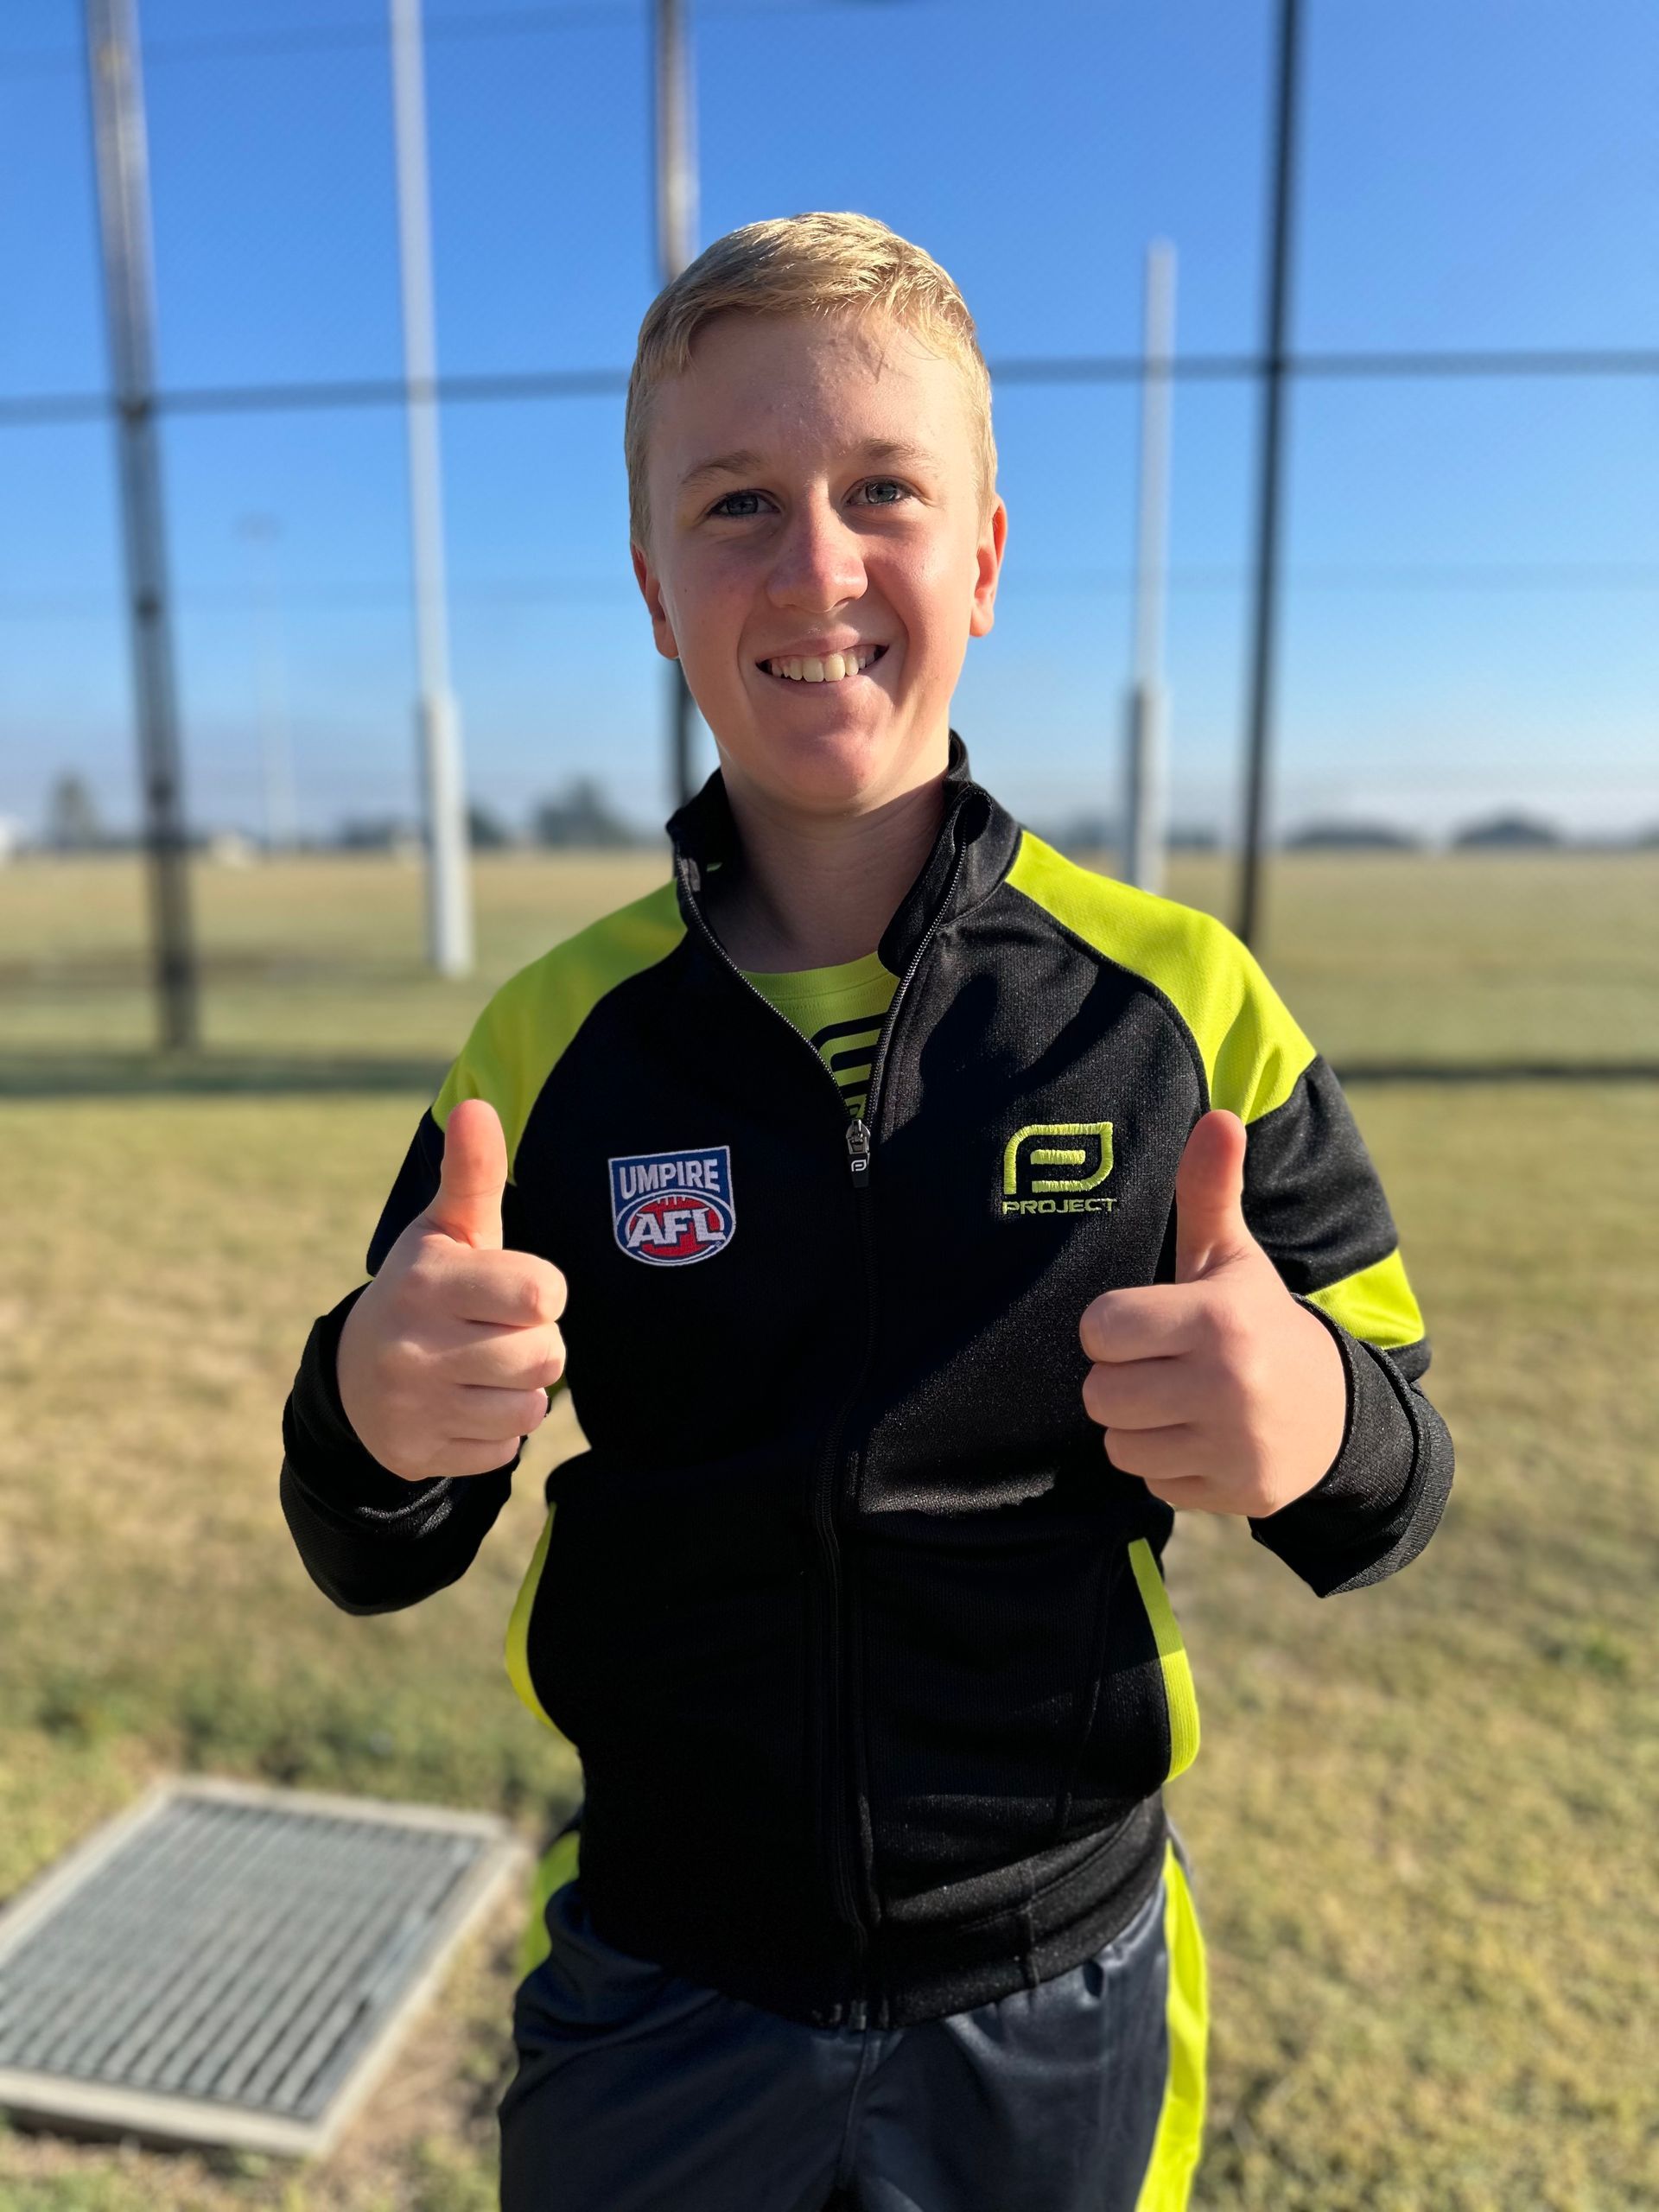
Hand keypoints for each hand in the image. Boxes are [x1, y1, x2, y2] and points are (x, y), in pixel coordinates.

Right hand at [337, 1099, 566, 1481]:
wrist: (354, 1374)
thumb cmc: (425, 1288)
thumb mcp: (445, 1230)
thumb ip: (471, 1174)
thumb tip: (476, 1105)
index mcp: (428, 1283)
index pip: (542, 1294)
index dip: (543, 1292)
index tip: (514, 1289)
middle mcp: (415, 1347)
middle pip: (547, 1355)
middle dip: (537, 1343)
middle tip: (498, 1331)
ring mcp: (415, 1407)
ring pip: (532, 1408)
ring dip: (521, 1388)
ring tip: (482, 1366)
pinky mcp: (419, 1454)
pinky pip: (506, 1448)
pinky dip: (497, 1430)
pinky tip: (464, 1405)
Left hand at [1078, 1111, 1345, 1516]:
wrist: (1337, 1410)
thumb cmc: (1258, 1320)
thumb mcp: (1232, 1258)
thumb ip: (1209, 1190)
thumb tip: (1217, 1114)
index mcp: (1218, 1319)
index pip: (1099, 1330)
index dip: (1113, 1327)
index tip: (1146, 1323)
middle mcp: (1229, 1384)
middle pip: (1099, 1394)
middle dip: (1121, 1380)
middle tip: (1161, 1366)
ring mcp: (1235, 1444)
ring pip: (1118, 1445)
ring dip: (1138, 1427)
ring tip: (1180, 1402)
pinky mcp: (1237, 1492)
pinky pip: (1152, 1483)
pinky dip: (1168, 1465)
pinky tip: (1202, 1439)